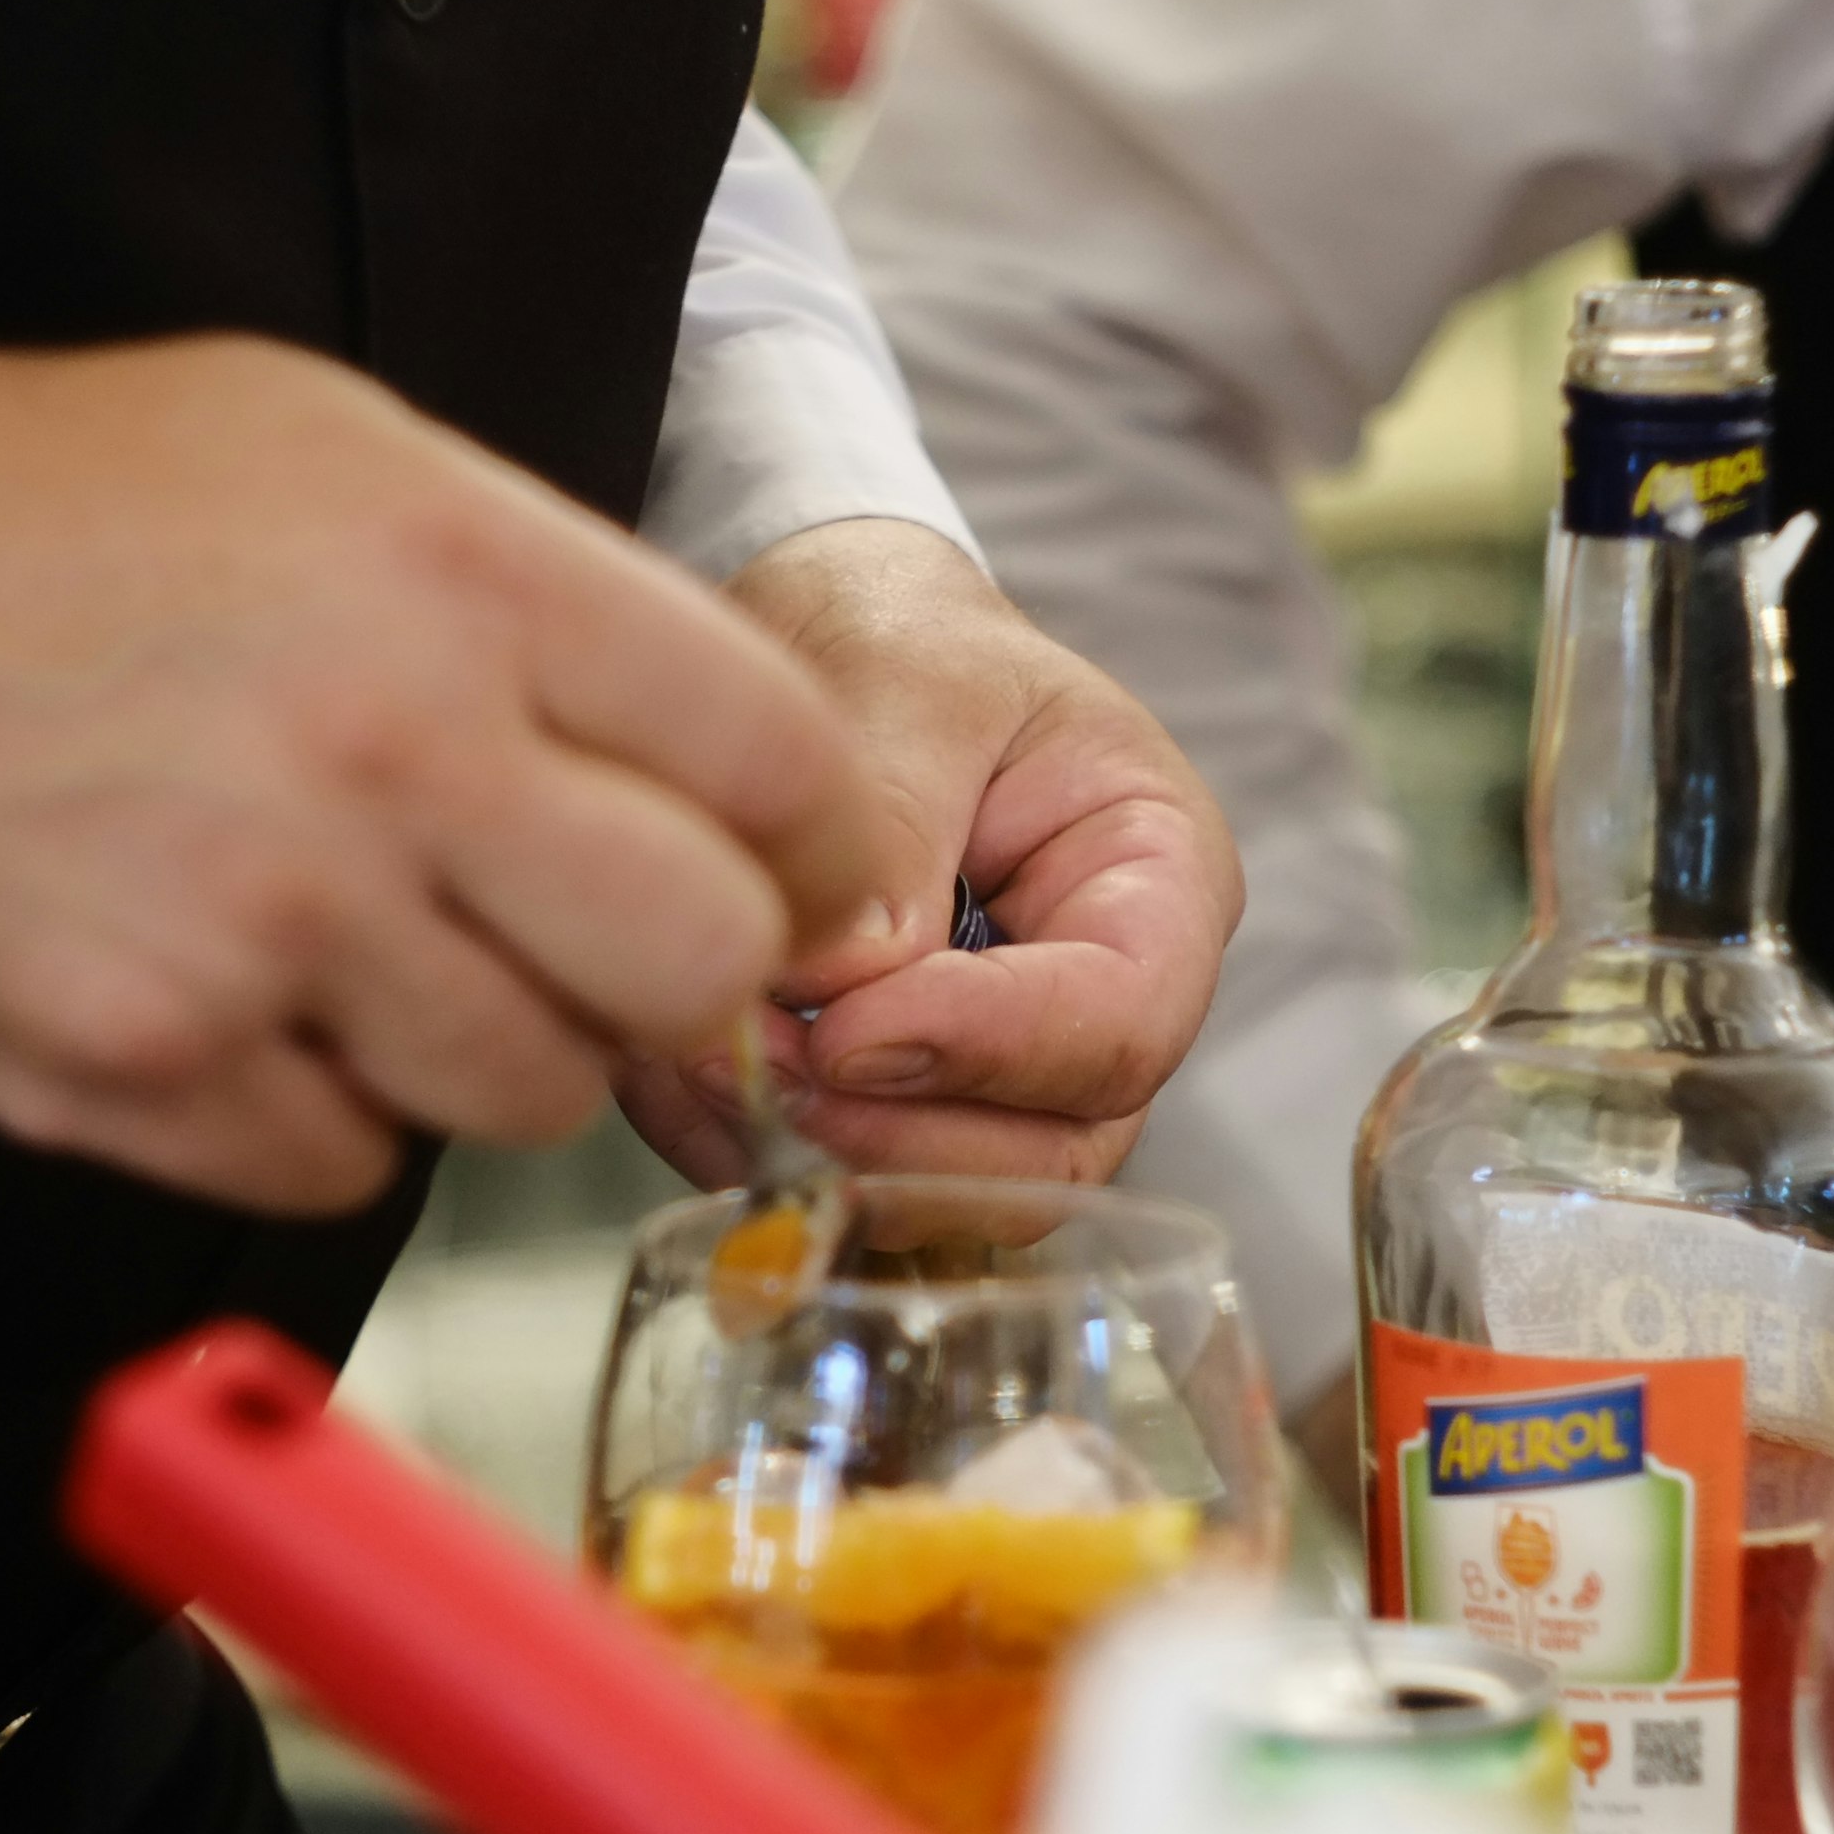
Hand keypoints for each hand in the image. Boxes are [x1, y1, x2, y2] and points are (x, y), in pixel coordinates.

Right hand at [0, 337, 876, 1213]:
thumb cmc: (67, 513)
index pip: (778, 762)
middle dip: (675, 972)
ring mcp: (259, 923)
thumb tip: (757, 790)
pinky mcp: (136, 1059)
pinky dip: (321, 1108)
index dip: (812, 842)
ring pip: (529, 1093)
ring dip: (487, 1042)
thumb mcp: (347, 455)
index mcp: (469, 575)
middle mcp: (389, 752)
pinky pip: (347, 1164)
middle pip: (698, 964)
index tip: (787, 871)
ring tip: (371, 937)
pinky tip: (238, 993)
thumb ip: (561, 606)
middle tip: (598, 936)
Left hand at [615, 519, 1239, 1185]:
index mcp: (1158, 882)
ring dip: (817, 1156)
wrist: (832, 652)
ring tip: (699, 1062)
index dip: (988, 1051)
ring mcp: (1008, 1076)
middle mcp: (1103, 1005)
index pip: (1122, 1023)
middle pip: (1051, 1151)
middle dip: (894, 1133)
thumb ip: (894, 823)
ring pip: (949, 1194)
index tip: (846, 1032)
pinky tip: (676, 1077)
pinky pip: (847, 1184)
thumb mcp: (909, 683)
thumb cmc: (902, 639)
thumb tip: (848, 983)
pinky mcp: (903, 1113)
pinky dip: (754, 1157)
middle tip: (751, 1063)